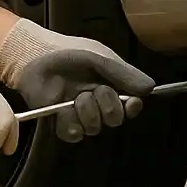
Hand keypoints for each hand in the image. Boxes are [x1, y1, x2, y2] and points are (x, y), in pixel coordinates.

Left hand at [0, 18, 155, 142]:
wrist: (35, 56)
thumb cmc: (69, 53)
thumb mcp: (100, 58)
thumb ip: (124, 74)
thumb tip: (151, 88)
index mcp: (110, 87)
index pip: (130, 107)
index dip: (132, 108)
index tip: (131, 103)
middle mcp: (97, 103)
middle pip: (114, 121)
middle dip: (108, 107)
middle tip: (95, 91)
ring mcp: (79, 114)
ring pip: (94, 129)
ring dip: (87, 113)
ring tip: (75, 97)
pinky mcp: (60, 122)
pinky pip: (73, 134)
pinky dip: (70, 123)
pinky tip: (65, 110)